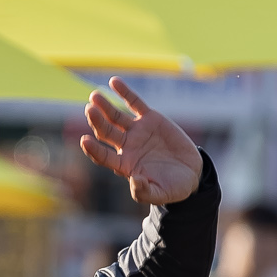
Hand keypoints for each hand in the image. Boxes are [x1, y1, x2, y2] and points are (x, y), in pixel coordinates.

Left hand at [80, 78, 201, 205]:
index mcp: (124, 165)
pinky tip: (113, 82)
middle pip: (106, 132)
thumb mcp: (161, 194)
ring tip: (95, 96)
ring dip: (105, 106)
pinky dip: (124, 92)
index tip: (83, 141)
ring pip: (116, 116)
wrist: (192, 173)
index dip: (93, 150)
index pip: (103, 156)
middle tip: (89, 110)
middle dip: (97, 121)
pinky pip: (134, 103)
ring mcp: (136, 131)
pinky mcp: (149, 119)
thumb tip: (134, 181)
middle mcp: (126, 146)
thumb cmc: (173, 187)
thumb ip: (145, 192)